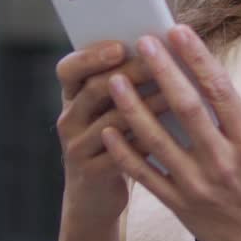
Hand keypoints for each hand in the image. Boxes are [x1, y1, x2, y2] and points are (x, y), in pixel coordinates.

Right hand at [55, 40, 165, 227]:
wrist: (95, 194)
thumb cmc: (115, 137)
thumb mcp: (110, 107)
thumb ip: (126, 81)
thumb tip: (163, 49)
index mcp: (73, 95)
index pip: (69, 68)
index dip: (92, 56)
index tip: (121, 46)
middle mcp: (70, 118)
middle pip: (93, 89)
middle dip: (128, 73)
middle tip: (157, 64)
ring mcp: (77, 147)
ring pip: (110, 121)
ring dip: (143, 106)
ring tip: (171, 94)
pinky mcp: (91, 173)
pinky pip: (119, 155)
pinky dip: (144, 141)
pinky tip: (168, 133)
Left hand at [99, 26, 240, 240]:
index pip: (220, 90)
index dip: (198, 58)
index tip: (179, 31)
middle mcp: (222, 159)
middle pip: (186, 109)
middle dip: (163, 72)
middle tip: (143, 43)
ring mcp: (196, 183)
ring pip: (158, 140)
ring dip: (134, 108)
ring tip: (115, 80)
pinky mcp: (178, 202)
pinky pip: (145, 175)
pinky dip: (125, 153)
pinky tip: (109, 129)